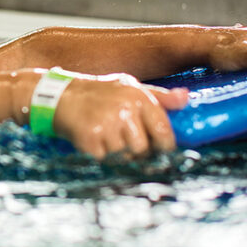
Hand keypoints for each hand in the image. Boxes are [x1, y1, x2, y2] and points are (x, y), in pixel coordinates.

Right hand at [51, 73, 186, 158]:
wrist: (60, 96)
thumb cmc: (99, 93)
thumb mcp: (129, 86)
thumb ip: (159, 96)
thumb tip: (186, 98)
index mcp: (139, 98)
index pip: (164, 133)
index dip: (164, 146)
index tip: (158, 149)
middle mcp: (125, 111)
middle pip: (144, 150)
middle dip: (137, 151)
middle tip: (125, 141)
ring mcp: (107, 125)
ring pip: (125, 157)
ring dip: (117, 153)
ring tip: (107, 138)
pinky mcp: (90, 139)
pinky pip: (106, 160)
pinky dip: (101, 156)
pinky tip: (95, 142)